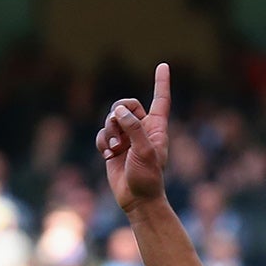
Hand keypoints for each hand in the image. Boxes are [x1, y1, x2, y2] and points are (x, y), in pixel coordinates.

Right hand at [97, 63, 172, 213]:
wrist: (137, 200)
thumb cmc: (148, 178)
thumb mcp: (145, 151)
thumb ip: (133, 128)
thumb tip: (118, 112)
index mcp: (156, 128)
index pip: (160, 100)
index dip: (161, 83)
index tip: (163, 65)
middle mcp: (142, 129)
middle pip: (126, 104)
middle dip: (118, 113)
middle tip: (119, 129)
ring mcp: (127, 138)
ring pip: (111, 119)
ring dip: (109, 131)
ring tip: (115, 149)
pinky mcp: (113, 147)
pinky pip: (102, 134)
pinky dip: (102, 142)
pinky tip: (107, 155)